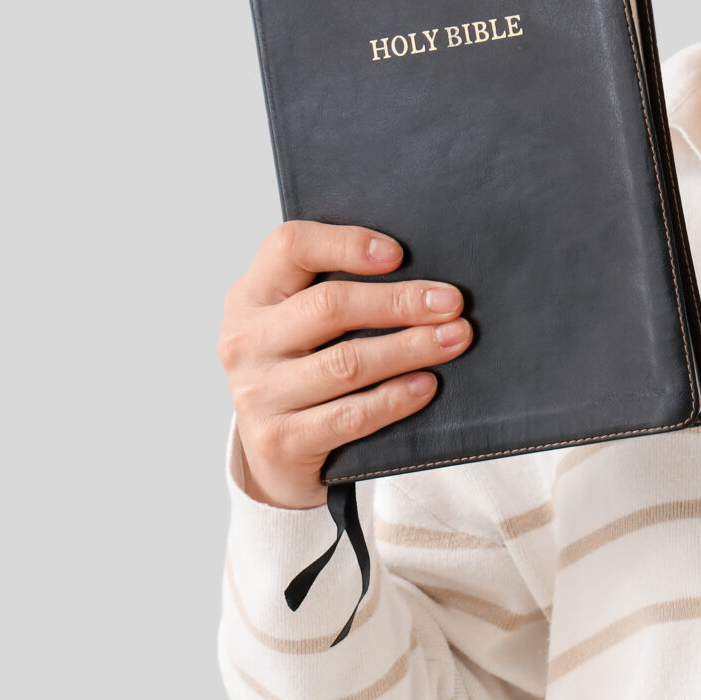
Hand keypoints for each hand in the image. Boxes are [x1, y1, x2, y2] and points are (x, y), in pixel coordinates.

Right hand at [218, 222, 472, 509]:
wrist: (270, 456)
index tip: (399, 254)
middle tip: (452, 302)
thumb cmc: (299, 372)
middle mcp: (245, 341)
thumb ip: (335, 294)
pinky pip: (349, 415)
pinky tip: (426, 384)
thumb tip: (422, 277)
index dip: (347, 244)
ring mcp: (258, 394)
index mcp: (251, 296)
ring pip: (346, 362)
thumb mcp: (297, 325)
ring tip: (455, 339)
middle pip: (329, 307)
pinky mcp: (280, 440)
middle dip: (400, 302)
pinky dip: (395, 398)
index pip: (291, 247)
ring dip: (410, 348)